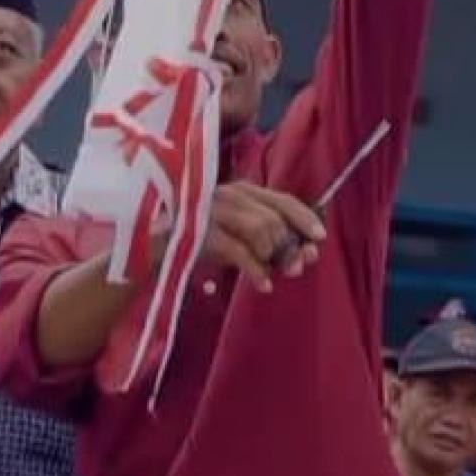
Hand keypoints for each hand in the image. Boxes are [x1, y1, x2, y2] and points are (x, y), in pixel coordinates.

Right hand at [204, 182, 324, 292]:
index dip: (304, 218)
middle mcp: (230, 194)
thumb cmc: (202, 240)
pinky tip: (263, 285)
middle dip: (290, 246)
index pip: (284, 199)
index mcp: (242, 190)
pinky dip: (256, 270)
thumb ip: (270, 240)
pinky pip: (240, 251)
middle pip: (275, 219)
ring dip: (273, 256)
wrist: (156, 246)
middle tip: (296, 268)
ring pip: (261, 231)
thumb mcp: (238, 235)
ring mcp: (214, 211)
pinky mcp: (201, 232)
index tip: (320, 238)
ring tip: (275, 275)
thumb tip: (306, 254)